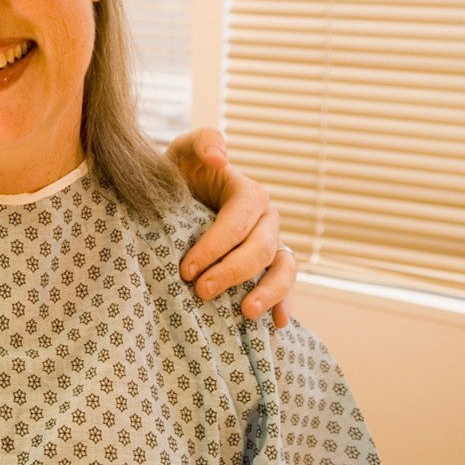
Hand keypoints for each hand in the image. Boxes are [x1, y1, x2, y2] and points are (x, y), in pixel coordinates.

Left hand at [167, 127, 296, 326]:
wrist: (177, 198)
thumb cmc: (181, 174)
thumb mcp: (185, 150)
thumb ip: (203, 141)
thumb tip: (221, 156)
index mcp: (248, 193)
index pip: (238, 222)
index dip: (214, 246)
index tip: (186, 268)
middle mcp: (266, 219)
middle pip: (259, 249)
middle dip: (232, 272)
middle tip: (200, 291)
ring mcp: (272, 243)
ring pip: (283, 268)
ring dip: (268, 292)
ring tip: (247, 313)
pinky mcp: (269, 264)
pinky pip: (287, 284)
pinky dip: (285, 303)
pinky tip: (276, 323)